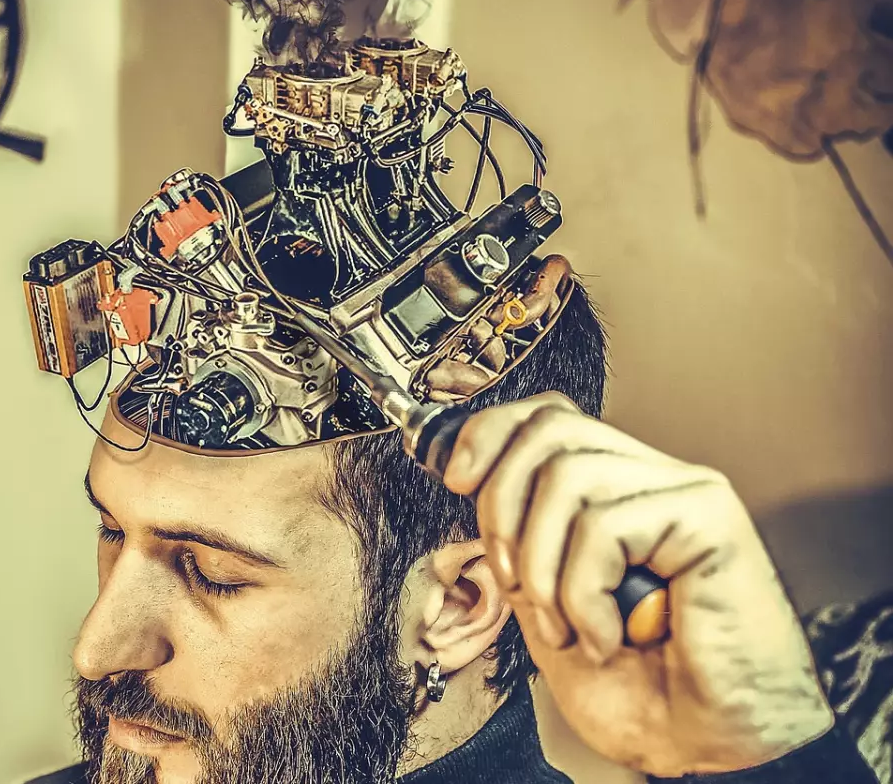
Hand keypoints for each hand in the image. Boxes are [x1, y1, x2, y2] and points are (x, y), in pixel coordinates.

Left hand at [441, 391, 833, 777]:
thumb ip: (521, 540)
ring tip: (565, 624)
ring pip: (568, 474)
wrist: (706, 748)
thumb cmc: (643, 691)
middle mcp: (652, 479)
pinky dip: (583, 593)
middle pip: (550, 429)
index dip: (492, 433)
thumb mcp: (549, 605)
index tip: (457, 478)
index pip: (549, 417)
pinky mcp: (708, 515)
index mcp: (617, 491)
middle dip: (501, 503)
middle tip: (509, 579)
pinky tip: (607, 634)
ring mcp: (684, 491)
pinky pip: (604, 525)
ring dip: (541, 566)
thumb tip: (475, 484)